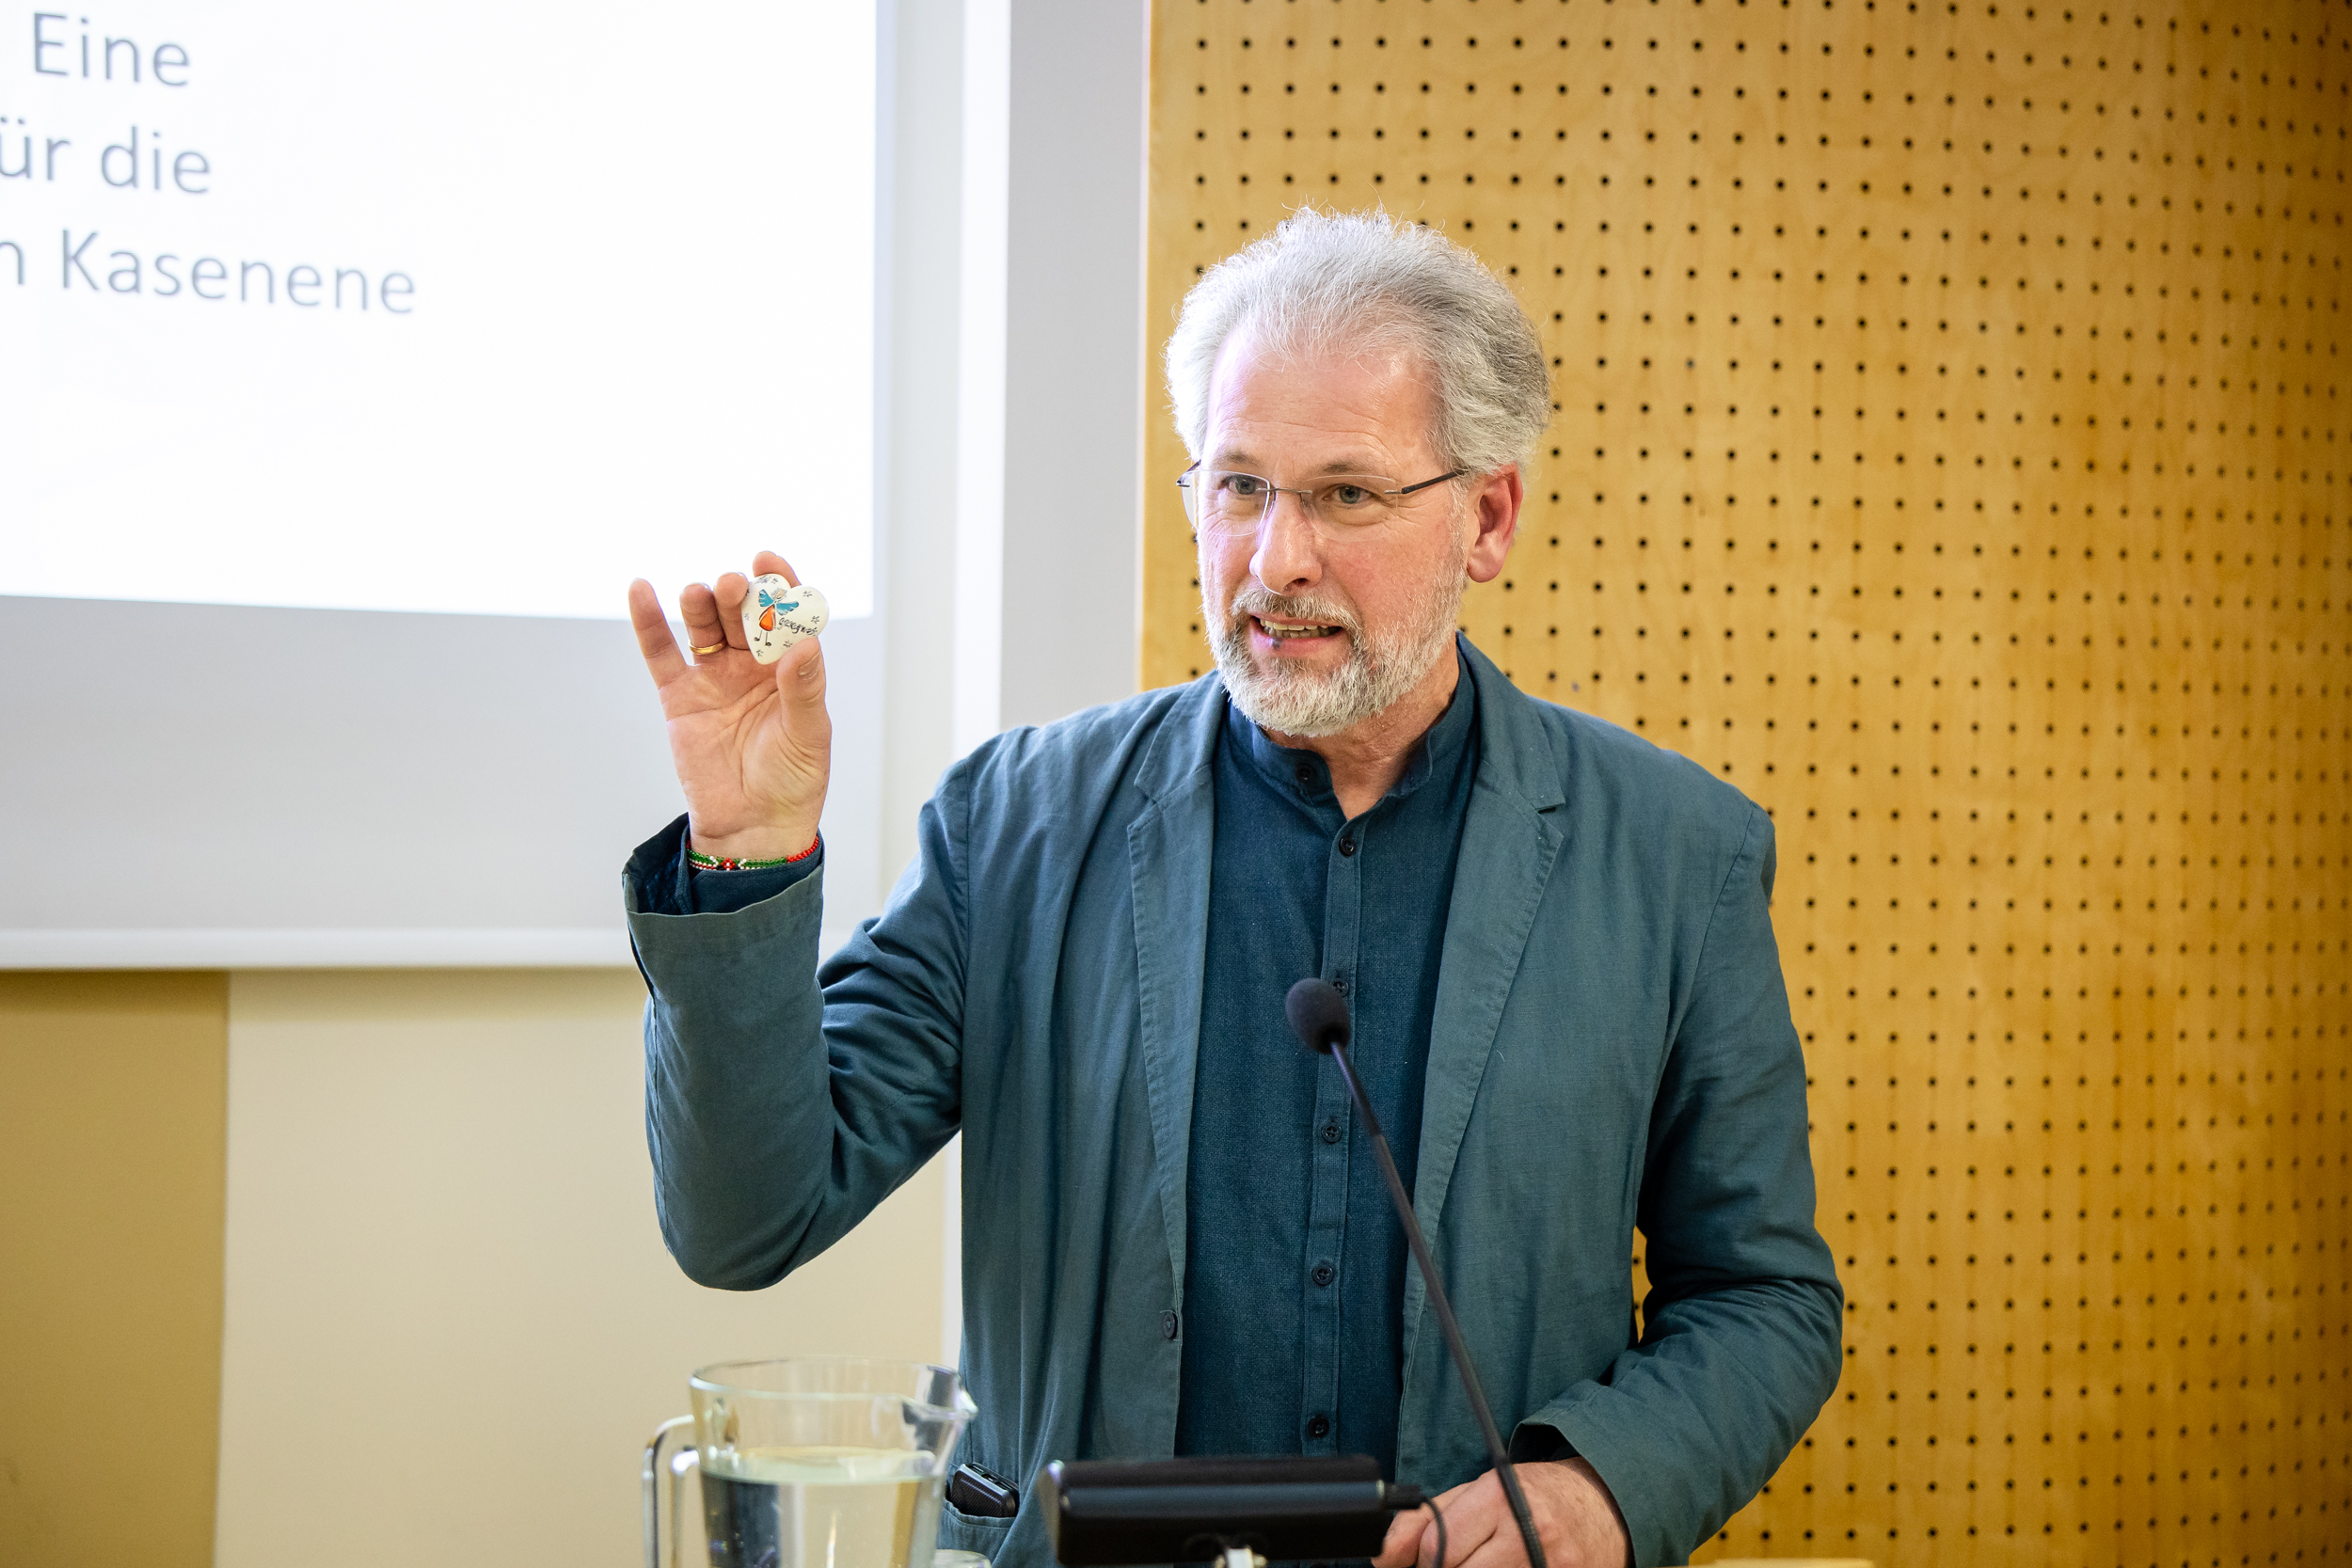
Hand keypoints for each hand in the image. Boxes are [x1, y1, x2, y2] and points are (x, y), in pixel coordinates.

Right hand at [626, 552, 829, 862]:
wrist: (752, 825)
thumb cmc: (792, 780)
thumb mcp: (808, 736)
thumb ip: (805, 691)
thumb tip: (805, 646)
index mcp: (790, 668)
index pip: (786, 616)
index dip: (778, 584)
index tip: (768, 560)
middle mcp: (752, 664)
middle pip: (742, 615)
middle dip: (738, 595)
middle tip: (733, 585)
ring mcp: (714, 676)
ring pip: (704, 627)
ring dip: (701, 604)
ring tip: (700, 594)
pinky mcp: (679, 695)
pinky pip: (661, 652)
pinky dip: (649, 621)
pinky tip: (641, 589)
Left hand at [1373, 1459, 1630, 1567]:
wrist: (1603, 1506)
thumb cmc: (1534, 1496)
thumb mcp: (1478, 1490)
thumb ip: (1426, 1518)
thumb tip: (1383, 1557)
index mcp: (1499, 1497)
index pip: (1437, 1546)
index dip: (1425, 1557)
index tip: (1433, 1555)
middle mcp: (1527, 1534)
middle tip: (1465, 1559)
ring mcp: (1548, 1567)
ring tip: (1488, 1562)